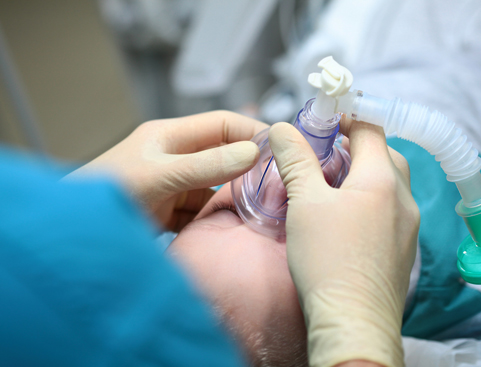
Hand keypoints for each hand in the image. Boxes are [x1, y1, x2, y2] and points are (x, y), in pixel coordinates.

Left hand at [66, 111, 267, 230]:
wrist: (77, 230)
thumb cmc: (107, 191)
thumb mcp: (160, 176)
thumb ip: (206, 167)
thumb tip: (252, 153)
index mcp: (171, 136)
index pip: (222, 124)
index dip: (251, 132)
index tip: (278, 149)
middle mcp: (177, 157)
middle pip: (224, 157)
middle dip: (248, 169)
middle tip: (276, 185)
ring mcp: (175, 185)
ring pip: (217, 187)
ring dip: (235, 198)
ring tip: (260, 212)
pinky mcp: (172, 211)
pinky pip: (204, 211)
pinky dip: (219, 218)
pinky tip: (235, 228)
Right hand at [268, 118, 419, 366]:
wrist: (354, 322)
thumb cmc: (328, 260)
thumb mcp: (304, 202)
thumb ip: (296, 160)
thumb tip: (282, 128)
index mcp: (383, 180)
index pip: (372, 128)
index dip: (347, 117)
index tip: (323, 121)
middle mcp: (404, 199)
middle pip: (384, 154)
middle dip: (355, 146)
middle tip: (323, 154)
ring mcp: (408, 226)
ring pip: (388, 184)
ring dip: (363, 174)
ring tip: (330, 185)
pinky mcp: (403, 248)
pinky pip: (390, 210)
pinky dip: (370, 200)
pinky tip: (345, 217)